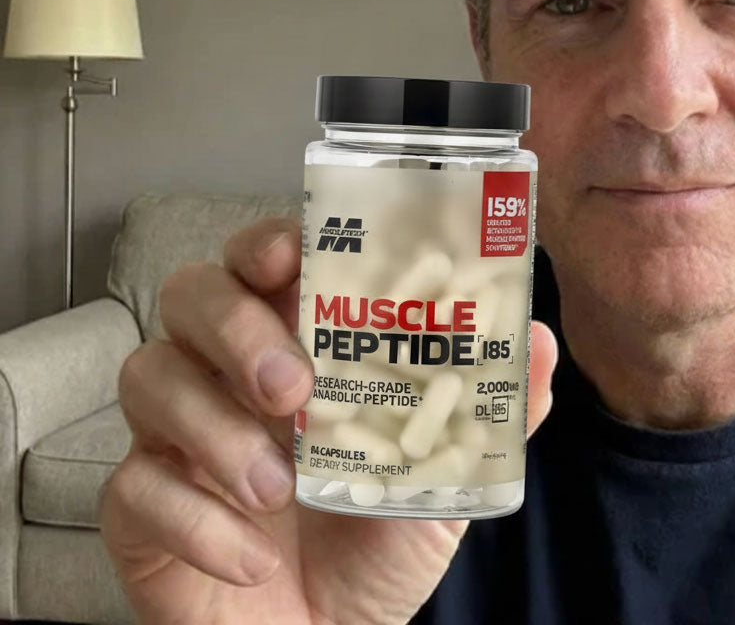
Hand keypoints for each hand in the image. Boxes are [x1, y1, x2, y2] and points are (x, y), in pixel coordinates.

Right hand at [99, 218, 557, 624]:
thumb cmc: (377, 540)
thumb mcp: (445, 474)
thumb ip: (487, 408)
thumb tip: (536, 339)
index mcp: (294, 342)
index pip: (260, 259)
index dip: (264, 241)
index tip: (287, 254)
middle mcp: (226, 371)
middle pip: (191, 293)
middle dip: (235, 327)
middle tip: (292, 387)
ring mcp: (176, 433)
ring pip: (149, 375)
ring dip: (215, 428)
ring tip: (278, 486)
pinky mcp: (141, 505)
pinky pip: (134, 486)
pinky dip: (197, 521)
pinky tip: (251, 557)